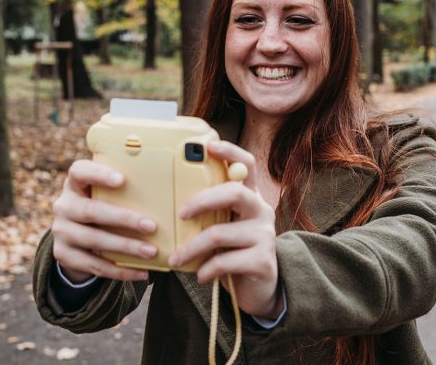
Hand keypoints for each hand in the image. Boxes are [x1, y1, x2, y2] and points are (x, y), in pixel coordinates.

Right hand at [50, 159, 158, 283]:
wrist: (75, 239)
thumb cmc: (102, 207)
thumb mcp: (104, 195)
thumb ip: (124, 189)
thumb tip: (168, 187)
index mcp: (74, 184)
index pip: (79, 171)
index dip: (98, 174)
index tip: (122, 180)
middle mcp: (63, 206)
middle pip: (91, 211)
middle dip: (124, 219)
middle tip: (151, 226)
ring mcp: (61, 232)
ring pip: (94, 240)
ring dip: (125, 247)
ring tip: (151, 251)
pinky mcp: (63, 255)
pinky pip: (94, 265)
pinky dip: (120, 270)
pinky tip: (141, 272)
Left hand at [167, 141, 282, 318]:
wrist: (260, 289)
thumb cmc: (234, 252)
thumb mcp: (225, 226)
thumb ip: (211, 212)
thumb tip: (170, 200)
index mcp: (250, 198)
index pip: (247, 165)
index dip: (230, 152)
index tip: (209, 146)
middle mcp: (261, 211)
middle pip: (235, 193)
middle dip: (203, 200)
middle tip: (180, 213)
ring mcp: (264, 236)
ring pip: (220, 233)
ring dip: (192, 247)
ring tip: (176, 259)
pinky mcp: (262, 261)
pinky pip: (225, 261)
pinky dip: (206, 269)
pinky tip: (200, 275)